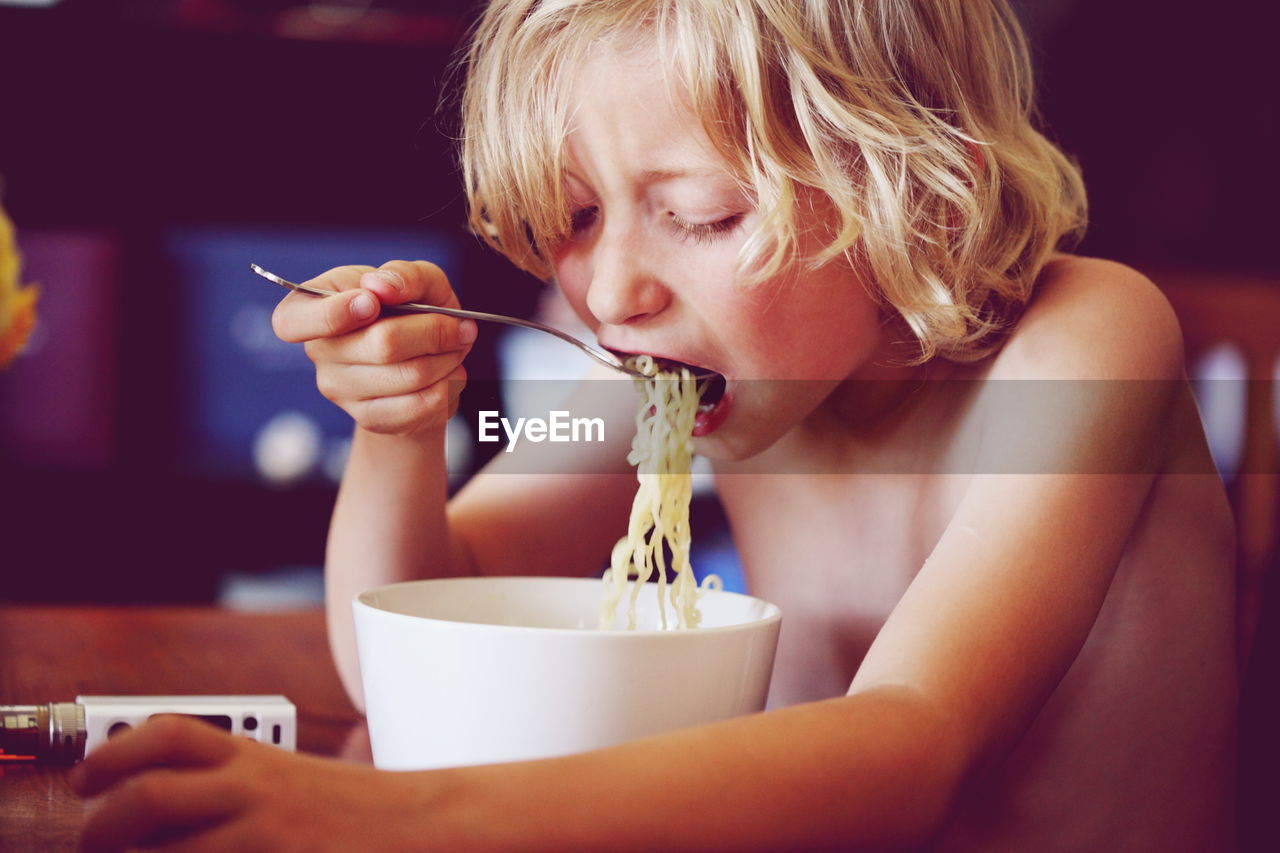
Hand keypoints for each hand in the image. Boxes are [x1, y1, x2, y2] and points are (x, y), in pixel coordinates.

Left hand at [72, 715, 442, 851]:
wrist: (423, 826)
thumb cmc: (356, 812)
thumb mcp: (293, 780)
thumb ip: (237, 783)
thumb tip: (167, 801)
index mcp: (256, 757)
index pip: (169, 735)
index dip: (113, 754)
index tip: (85, 780)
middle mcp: (255, 787)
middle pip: (149, 794)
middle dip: (102, 826)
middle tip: (91, 843)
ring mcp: (265, 832)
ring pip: (165, 852)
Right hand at [271, 260, 475, 437]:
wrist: (423, 357)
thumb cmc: (411, 309)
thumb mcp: (414, 279)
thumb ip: (402, 274)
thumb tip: (380, 286)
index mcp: (310, 308)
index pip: (292, 322)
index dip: (334, 314)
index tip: (373, 303)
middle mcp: (318, 351)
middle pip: (382, 345)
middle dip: (434, 331)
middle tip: (458, 326)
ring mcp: (341, 390)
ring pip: (409, 375)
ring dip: (448, 358)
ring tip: (456, 347)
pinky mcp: (370, 418)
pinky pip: (419, 406)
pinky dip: (449, 386)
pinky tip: (450, 372)